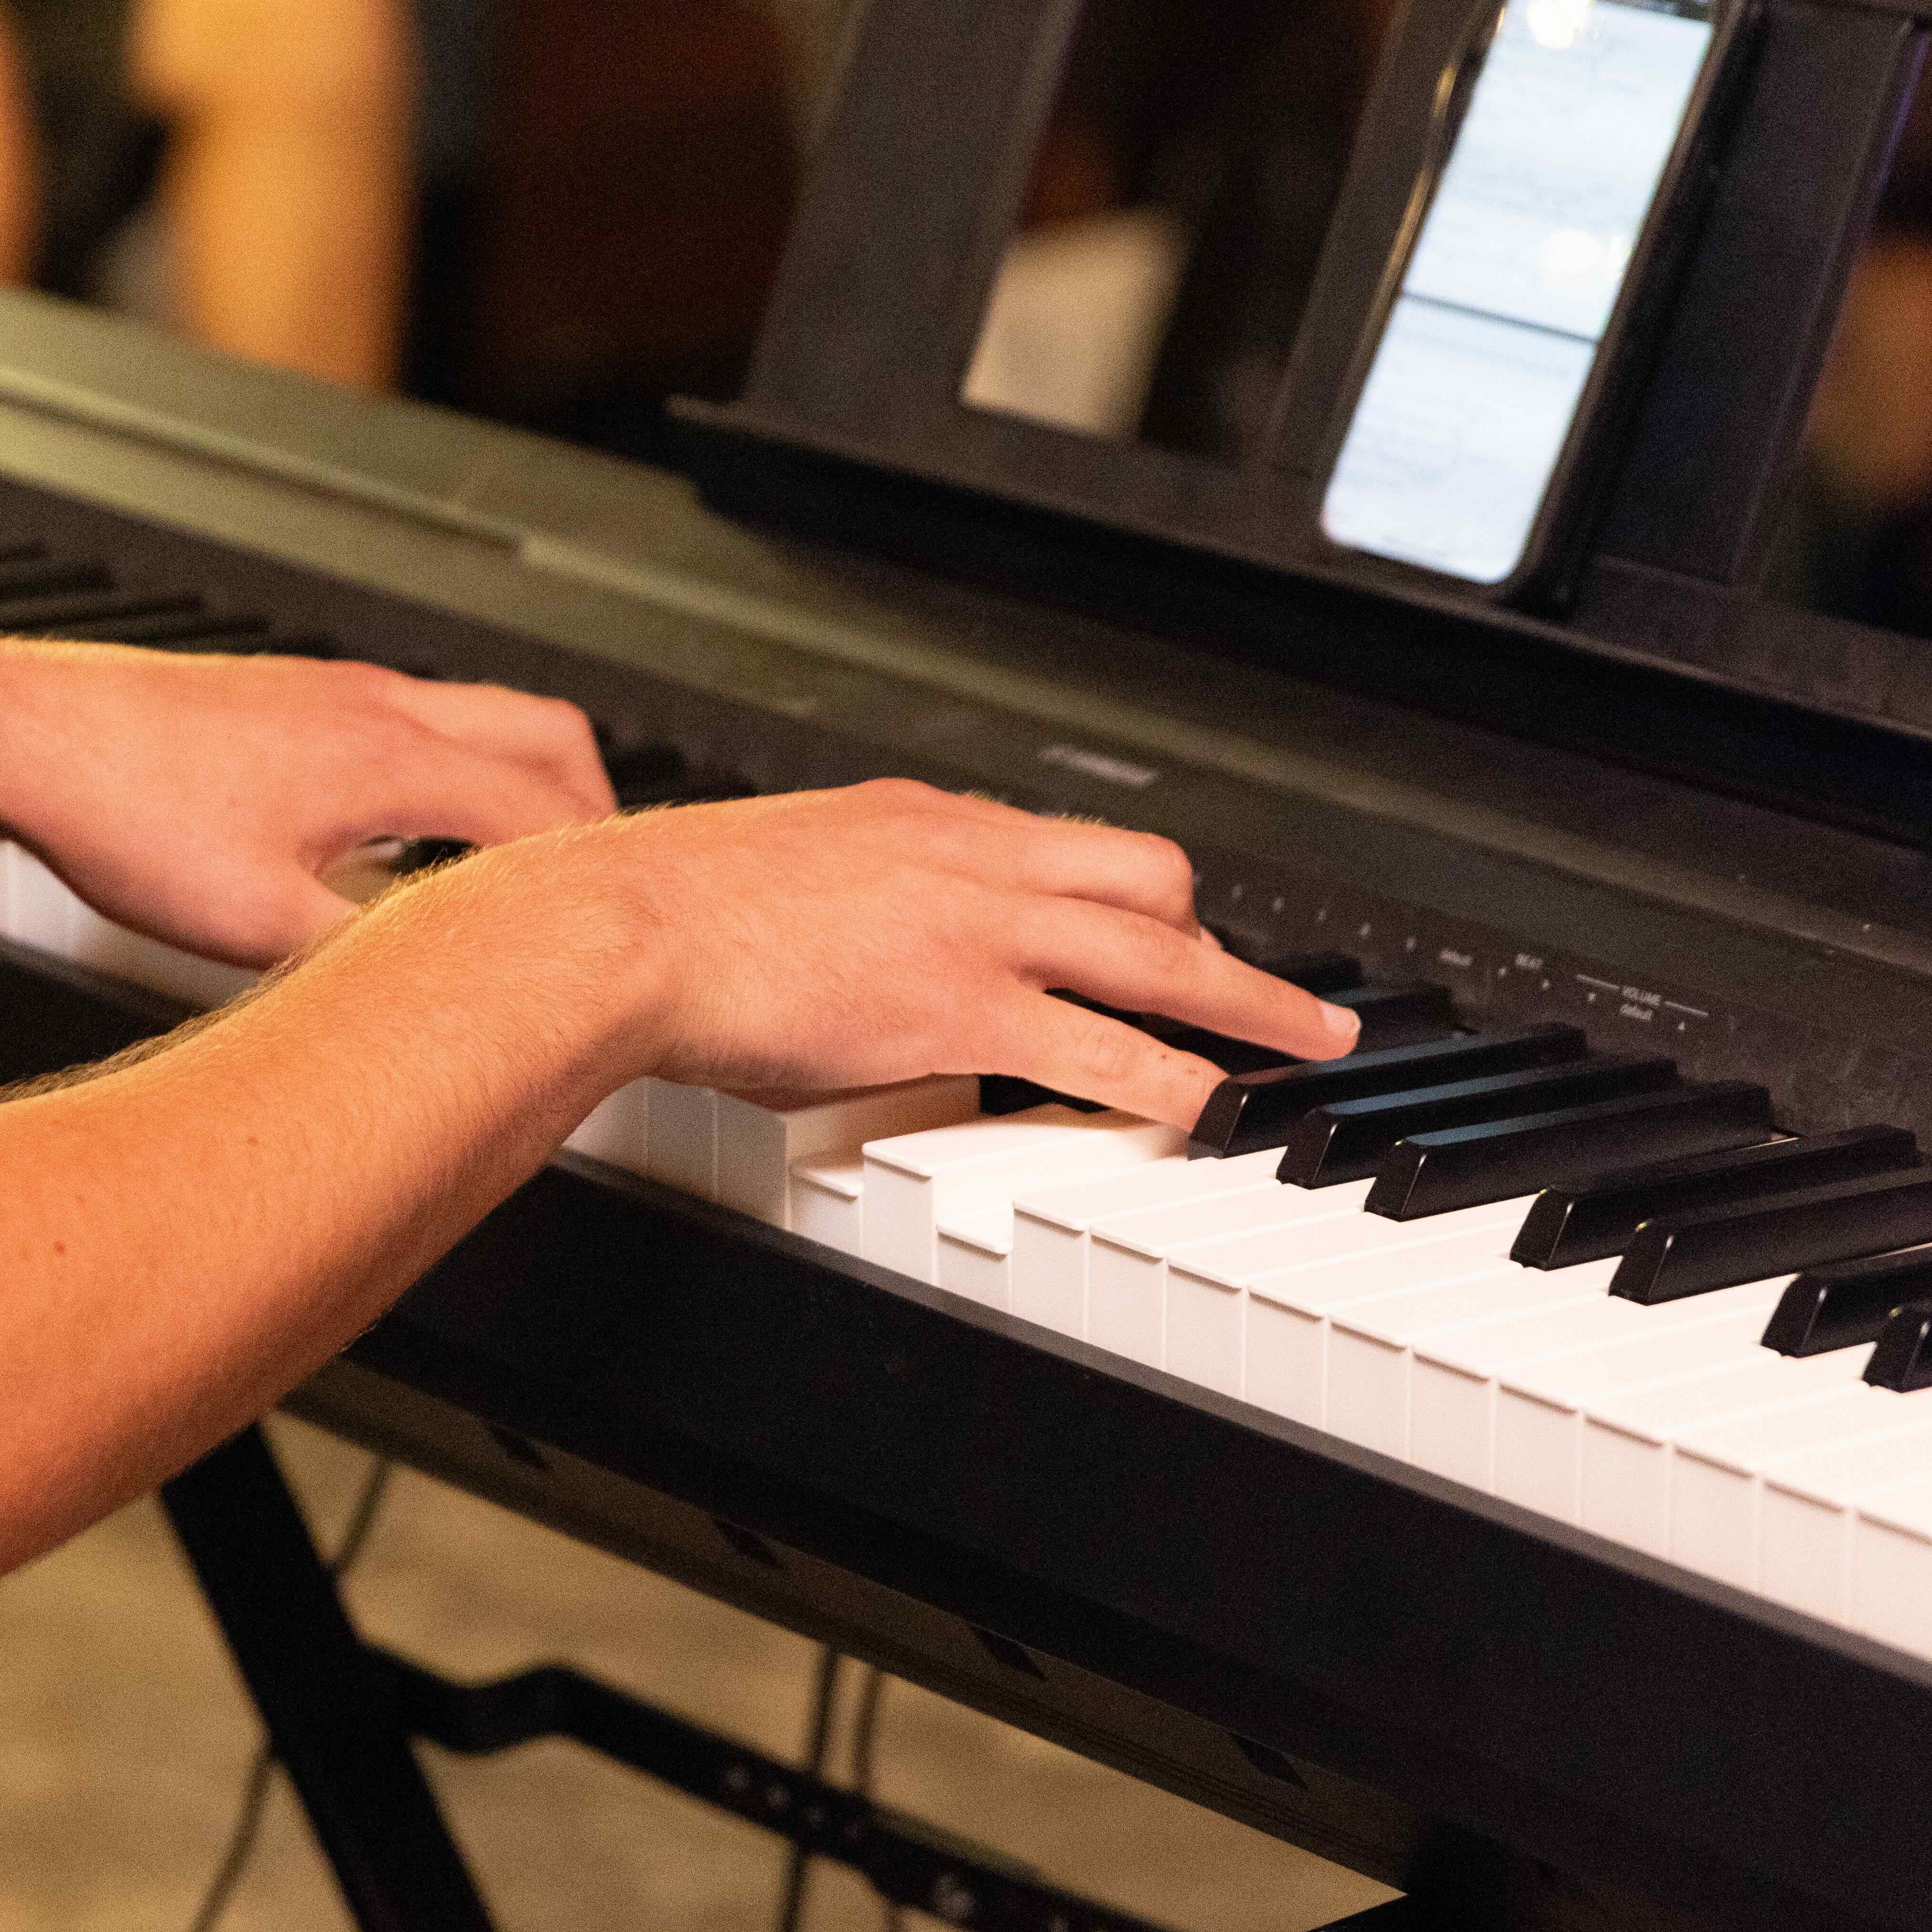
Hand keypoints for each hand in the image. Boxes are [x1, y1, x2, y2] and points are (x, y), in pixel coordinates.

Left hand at [0, 650, 614, 970]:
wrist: (21, 733)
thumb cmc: (117, 811)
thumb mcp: (249, 925)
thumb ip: (361, 961)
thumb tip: (431, 1005)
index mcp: (387, 756)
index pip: (546, 809)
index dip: (595, 878)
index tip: (620, 931)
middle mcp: (379, 705)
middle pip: (549, 736)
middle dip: (592, 817)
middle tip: (597, 896)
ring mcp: (341, 690)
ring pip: (484, 720)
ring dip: (523, 789)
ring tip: (519, 873)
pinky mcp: (299, 695)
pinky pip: (422, 723)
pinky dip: (457, 774)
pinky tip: (411, 840)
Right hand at [466, 779, 1357, 1127]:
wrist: (624, 926)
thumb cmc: (667, 913)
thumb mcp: (775, 872)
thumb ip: (836, 895)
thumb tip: (841, 936)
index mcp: (918, 822)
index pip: (1060, 846)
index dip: (1123, 893)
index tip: (1158, 922)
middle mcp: (968, 859)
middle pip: (1143, 877)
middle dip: (1218, 933)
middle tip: (1272, 983)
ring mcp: (973, 930)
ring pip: (1155, 950)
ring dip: (1245, 999)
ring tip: (1307, 1041)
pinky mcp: (960, 1007)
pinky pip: (1103, 1047)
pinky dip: (1176, 1080)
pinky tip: (1219, 1109)